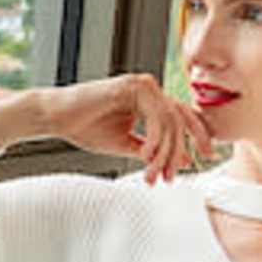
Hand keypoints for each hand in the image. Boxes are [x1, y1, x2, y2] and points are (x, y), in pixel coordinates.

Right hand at [0, 73, 213, 181]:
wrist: (57, 118)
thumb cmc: (85, 128)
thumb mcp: (125, 144)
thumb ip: (153, 150)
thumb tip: (183, 159)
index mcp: (150, 100)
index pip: (183, 117)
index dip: (198, 136)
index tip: (204, 158)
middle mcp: (150, 89)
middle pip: (180, 120)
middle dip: (178, 152)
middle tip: (170, 177)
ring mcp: (143, 85)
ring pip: (170, 120)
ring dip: (164, 151)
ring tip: (151, 172)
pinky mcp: (133, 86)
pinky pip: (155, 115)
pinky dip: (154, 138)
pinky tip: (145, 154)